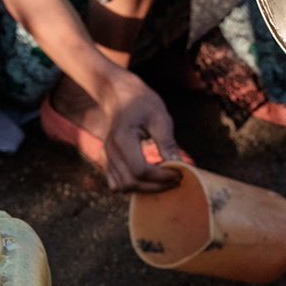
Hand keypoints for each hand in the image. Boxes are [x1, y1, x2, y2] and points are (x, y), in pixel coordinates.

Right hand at [98, 72, 180, 193]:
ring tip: (165, 179)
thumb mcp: (160, 118)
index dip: (162, 177)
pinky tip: (150, 178)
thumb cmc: (143, 104)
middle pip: (132, 183)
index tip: (180, 173)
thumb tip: (179, 167)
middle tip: (176, 179)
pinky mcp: (106, 162)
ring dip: (146, 189)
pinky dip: (134, 187)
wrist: (120, 96)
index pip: (141, 170)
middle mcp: (109, 152)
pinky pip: (117, 185)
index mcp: (122, 139)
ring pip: (123, 187)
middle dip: (156, 186)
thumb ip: (167, 143)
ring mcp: (105, 158)